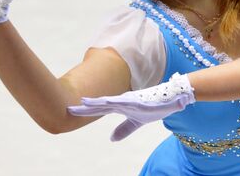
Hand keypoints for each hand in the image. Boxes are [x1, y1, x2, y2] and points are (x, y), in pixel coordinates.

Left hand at [67, 72, 195, 140]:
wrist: (171, 99)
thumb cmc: (154, 107)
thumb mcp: (137, 122)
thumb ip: (124, 129)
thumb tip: (111, 139)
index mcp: (120, 106)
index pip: (99, 109)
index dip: (85, 110)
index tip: (71, 111)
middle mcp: (122, 101)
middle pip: (100, 105)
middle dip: (84, 107)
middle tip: (68, 109)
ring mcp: (129, 100)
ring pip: (109, 102)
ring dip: (96, 102)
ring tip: (82, 103)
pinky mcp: (138, 101)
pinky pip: (124, 102)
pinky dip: (114, 101)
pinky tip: (105, 102)